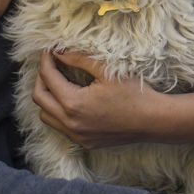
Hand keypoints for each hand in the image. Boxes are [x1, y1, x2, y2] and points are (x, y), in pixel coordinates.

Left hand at [33, 49, 175, 147]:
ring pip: (46, 116)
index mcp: (74, 104)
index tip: (50, 50)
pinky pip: (61, 127)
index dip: (46, 60)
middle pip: (40, 98)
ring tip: (58, 82)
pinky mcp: (85, 142)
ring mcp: (77, 136)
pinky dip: (58, 113)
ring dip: (47, 98)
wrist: (153, 120)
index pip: (48, 78)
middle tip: (51, 64)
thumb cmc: (134, 93)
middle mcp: (71, 123)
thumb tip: (58, 51)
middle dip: (42, 78)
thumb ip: (78, 58)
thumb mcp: (105, 70)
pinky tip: (70, 100)